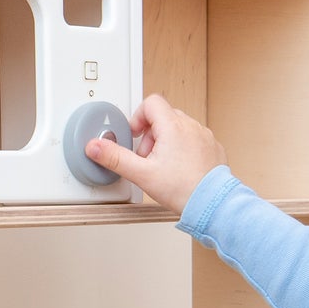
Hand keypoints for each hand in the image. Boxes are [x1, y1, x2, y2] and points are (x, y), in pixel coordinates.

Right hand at [83, 93, 228, 211]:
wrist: (212, 204)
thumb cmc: (183, 190)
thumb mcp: (141, 174)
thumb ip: (115, 158)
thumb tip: (94, 147)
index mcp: (173, 126)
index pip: (151, 103)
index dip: (138, 117)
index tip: (136, 135)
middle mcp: (191, 126)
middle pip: (164, 116)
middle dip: (151, 134)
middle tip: (147, 157)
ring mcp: (204, 136)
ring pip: (179, 128)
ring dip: (167, 141)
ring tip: (163, 165)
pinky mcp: (213, 148)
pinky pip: (194, 139)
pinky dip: (184, 149)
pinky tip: (180, 169)